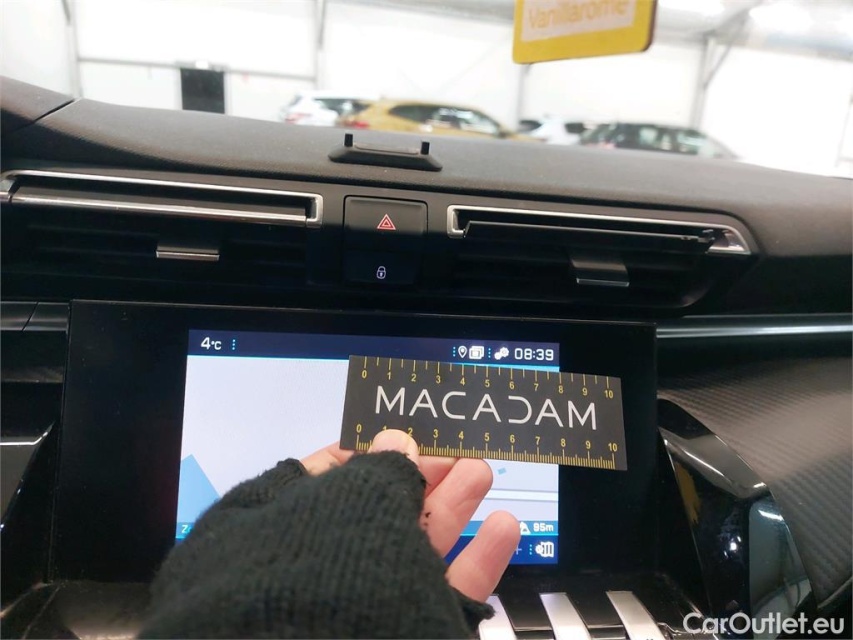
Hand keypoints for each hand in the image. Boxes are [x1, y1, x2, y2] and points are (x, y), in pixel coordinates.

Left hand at [301, 429, 520, 601]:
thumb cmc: (320, 568)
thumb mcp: (348, 501)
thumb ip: (381, 470)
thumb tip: (399, 443)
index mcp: (280, 531)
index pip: (319, 480)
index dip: (363, 453)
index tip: (402, 433)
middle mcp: (318, 567)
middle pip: (376, 513)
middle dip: (418, 476)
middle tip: (454, 449)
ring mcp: (364, 603)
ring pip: (415, 550)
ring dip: (453, 507)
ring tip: (480, 471)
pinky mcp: (408, 625)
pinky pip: (447, 591)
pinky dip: (478, 560)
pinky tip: (503, 527)